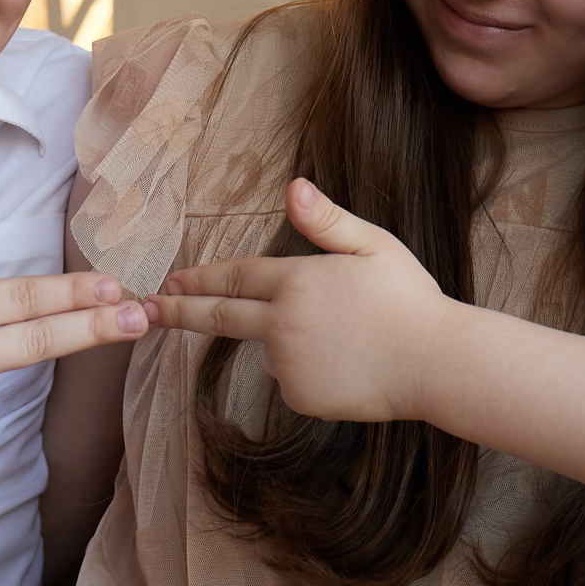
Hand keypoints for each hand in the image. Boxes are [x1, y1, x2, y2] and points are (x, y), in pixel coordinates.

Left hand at [147, 179, 457, 422]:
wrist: (435, 363)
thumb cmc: (410, 298)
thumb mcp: (374, 245)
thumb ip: (326, 220)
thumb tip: (292, 188)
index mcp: (297, 281)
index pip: (234, 277)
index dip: (198, 279)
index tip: (168, 282)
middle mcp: (282, 325)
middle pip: (220, 316)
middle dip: (180, 311)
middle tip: (148, 310)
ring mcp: (288, 365)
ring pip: (270, 349)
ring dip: (287, 341)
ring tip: (345, 337)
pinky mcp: (301, 397)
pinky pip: (293, 380)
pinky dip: (309, 371)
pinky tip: (348, 363)